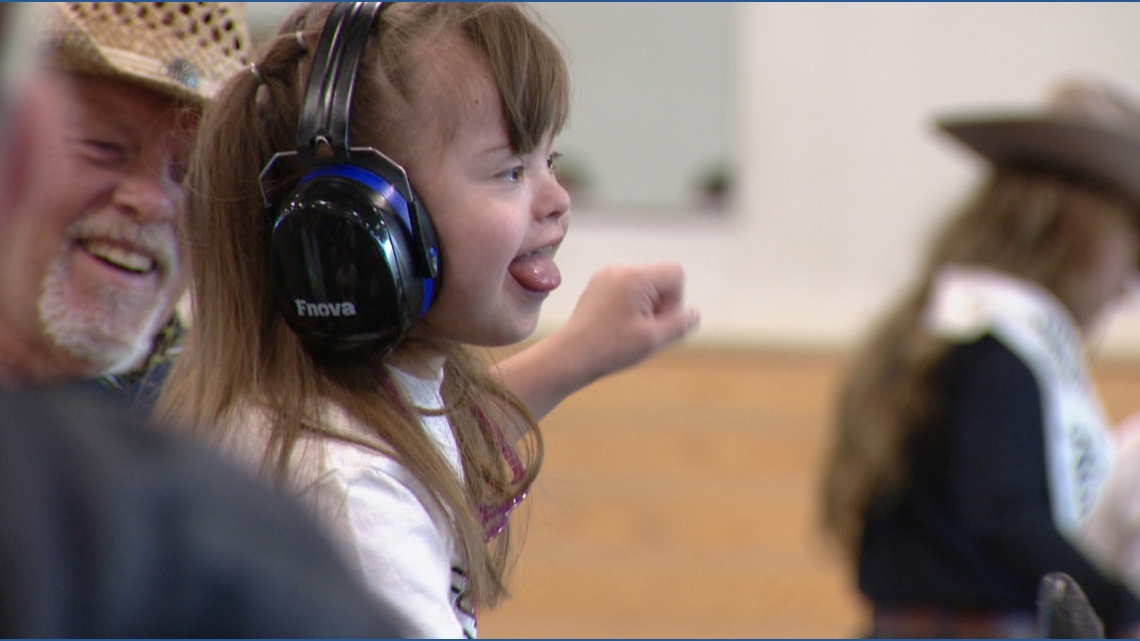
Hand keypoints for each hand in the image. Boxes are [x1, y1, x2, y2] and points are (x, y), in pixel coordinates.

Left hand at [558, 262, 699, 380]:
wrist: (569, 356)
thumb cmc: (611, 349)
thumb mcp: (654, 339)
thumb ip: (681, 323)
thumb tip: (694, 313)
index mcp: (635, 277)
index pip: (676, 273)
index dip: (675, 300)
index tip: (657, 321)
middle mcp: (620, 269)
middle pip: (660, 279)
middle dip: (660, 305)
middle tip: (641, 330)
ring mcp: (606, 275)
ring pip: (645, 286)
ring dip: (645, 307)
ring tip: (627, 330)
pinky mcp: (598, 285)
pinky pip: (628, 290)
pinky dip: (630, 307)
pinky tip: (616, 326)